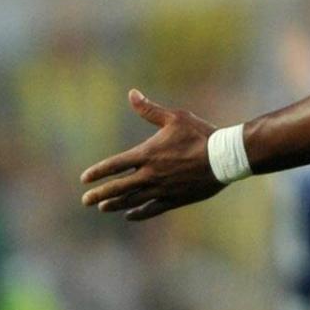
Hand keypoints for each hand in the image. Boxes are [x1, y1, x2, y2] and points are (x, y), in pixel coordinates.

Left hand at [79, 89, 222, 221]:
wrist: (225, 157)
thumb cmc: (200, 134)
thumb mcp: (175, 118)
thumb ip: (149, 109)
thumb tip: (132, 94)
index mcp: (147, 154)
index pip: (115, 165)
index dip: (98, 172)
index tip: (84, 179)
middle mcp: (151, 174)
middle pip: (118, 187)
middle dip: (100, 194)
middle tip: (86, 200)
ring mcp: (162, 189)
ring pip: (132, 200)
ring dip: (115, 204)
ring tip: (102, 208)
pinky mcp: (175, 199)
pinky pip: (151, 209)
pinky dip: (138, 213)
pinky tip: (129, 216)